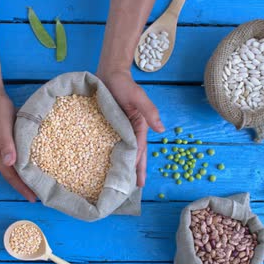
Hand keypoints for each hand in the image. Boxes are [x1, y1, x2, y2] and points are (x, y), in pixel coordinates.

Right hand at [0, 89, 36, 201]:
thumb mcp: (3, 125)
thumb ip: (6, 143)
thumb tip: (10, 163)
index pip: (10, 175)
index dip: (21, 187)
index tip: (33, 198)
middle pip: (11, 175)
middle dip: (23, 187)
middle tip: (38, 197)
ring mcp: (0, 150)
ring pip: (13, 169)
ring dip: (23, 178)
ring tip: (36, 187)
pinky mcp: (6, 144)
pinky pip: (16, 160)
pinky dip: (24, 167)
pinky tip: (32, 168)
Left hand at [97, 69, 164, 186]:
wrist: (109, 73)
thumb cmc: (125, 84)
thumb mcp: (139, 97)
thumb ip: (149, 112)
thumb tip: (162, 129)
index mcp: (138, 126)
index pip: (139, 150)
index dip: (138, 166)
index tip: (138, 183)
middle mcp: (128, 130)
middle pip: (131, 154)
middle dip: (132, 171)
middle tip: (131, 190)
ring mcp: (116, 129)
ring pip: (120, 150)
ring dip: (121, 165)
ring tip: (118, 182)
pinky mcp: (105, 126)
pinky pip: (106, 142)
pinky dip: (106, 153)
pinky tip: (101, 164)